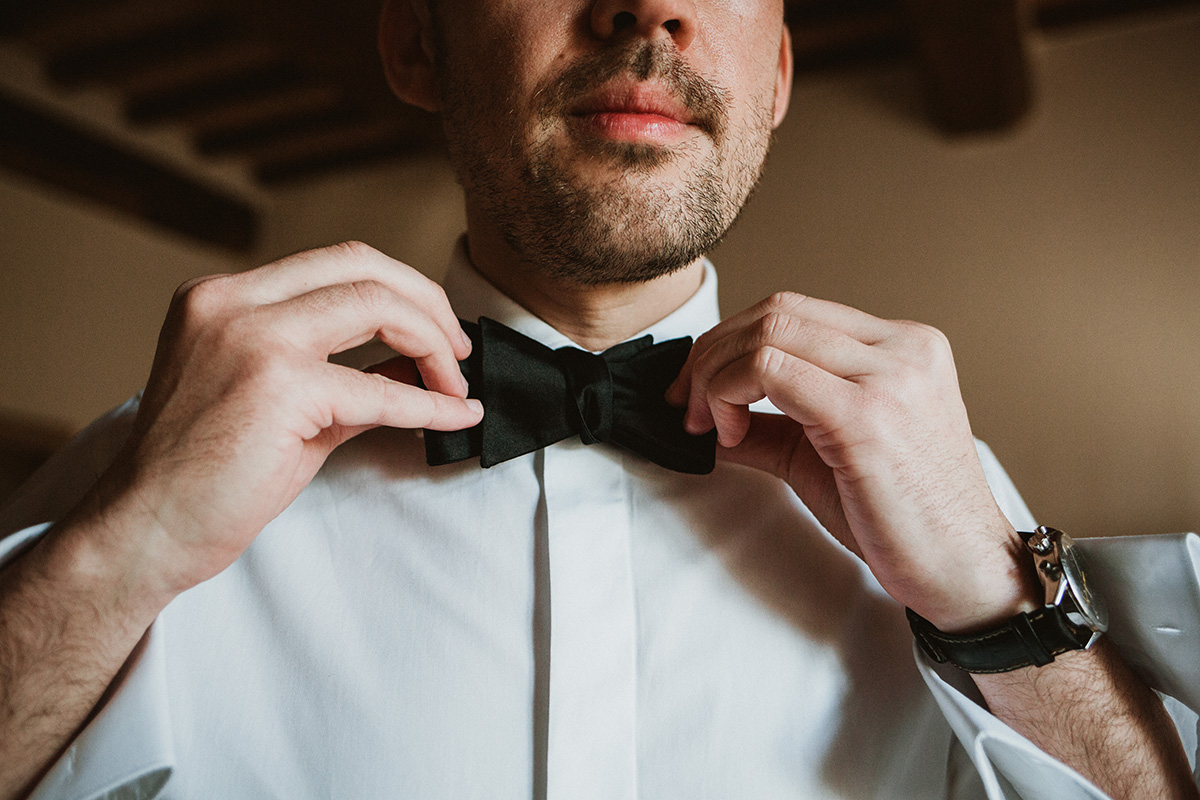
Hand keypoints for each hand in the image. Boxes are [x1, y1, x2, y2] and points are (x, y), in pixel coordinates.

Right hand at [72, 242, 481, 604]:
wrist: (145, 531)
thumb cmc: (206, 473)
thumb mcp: (279, 400)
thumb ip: (345, 371)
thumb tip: (421, 364)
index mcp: (223, 296)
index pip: (337, 262)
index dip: (403, 290)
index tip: (437, 330)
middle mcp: (232, 303)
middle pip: (363, 266)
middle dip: (428, 304)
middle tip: (459, 350)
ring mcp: (252, 338)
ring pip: (378, 305)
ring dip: (435, 345)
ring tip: (455, 385)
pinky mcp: (277, 388)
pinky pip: (380, 389)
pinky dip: (429, 405)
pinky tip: (455, 417)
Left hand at [666, 292, 1037, 631]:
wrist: (962, 572)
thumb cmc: (904, 521)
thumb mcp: (827, 455)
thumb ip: (773, 426)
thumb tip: (710, 416)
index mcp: (902, 347)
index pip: (795, 311)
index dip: (730, 341)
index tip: (698, 389)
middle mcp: (901, 348)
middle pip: (776, 311)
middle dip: (711, 352)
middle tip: (684, 402)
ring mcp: (888, 376)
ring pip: (768, 332)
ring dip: (713, 373)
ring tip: (704, 422)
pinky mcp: (866, 414)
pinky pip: (769, 370)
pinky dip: (728, 393)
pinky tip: (728, 433)